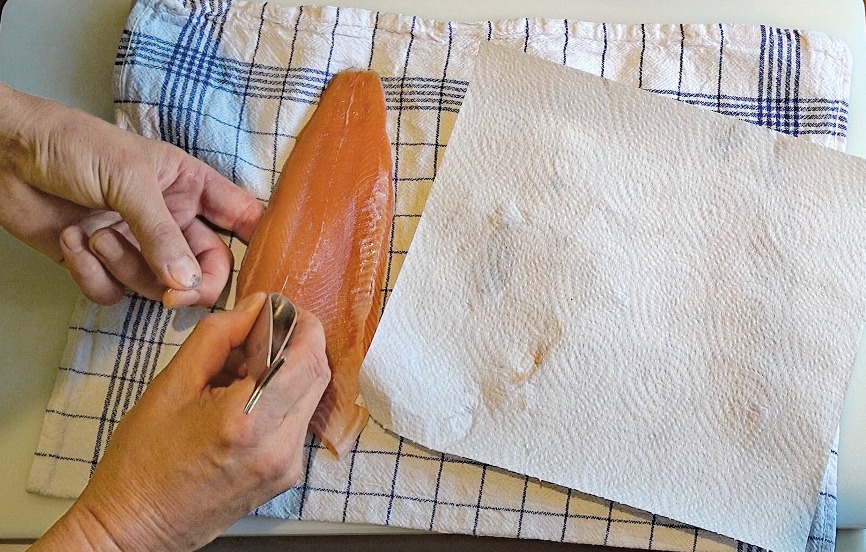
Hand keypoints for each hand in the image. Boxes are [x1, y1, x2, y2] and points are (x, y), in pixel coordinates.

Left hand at [0, 84, 263, 307]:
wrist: (4, 154)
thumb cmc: (73, 145)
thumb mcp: (129, 181)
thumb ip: (163, 236)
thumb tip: (189, 283)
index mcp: (190, 188)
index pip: (241, 220)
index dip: (256, 245)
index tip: (259, 272)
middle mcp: (171, 221)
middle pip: (207, 268)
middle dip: (192, 283)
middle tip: (176, 292)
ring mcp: (138, 245)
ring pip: (158, 286)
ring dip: (126, 267)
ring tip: (97, 233)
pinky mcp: (101, 265)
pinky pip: (113, 292)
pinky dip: (91, 274)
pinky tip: (74, 241)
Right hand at [31, 292, 330, 551]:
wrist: (135, 526)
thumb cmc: (143, 461)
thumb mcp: (172, 384)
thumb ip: (218, 336)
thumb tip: (255, 307)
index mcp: (249, 421)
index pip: (307, 357)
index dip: (303, 324)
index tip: (282, 310)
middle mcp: (279, 447)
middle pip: (318, 375)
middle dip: (298, 344)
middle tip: (262, 333)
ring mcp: (288, 466)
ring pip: (311, 397)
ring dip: (289, 371)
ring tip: (243, 371)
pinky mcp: (286, 476)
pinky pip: (298, 422)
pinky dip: (282, 398)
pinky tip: (246, 398)